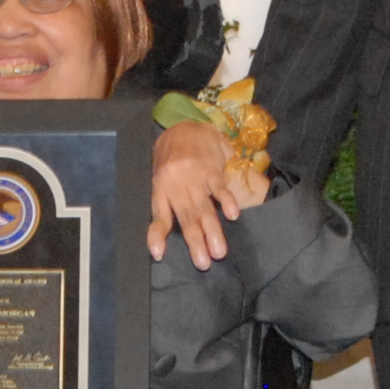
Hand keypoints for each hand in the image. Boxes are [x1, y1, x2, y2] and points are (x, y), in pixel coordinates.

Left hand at [148, 121, 240, 264]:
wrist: (185, 125)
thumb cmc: (172, 156)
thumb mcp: (161, 175)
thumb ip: (166, 201)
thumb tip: (169, 237)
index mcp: (161, 190)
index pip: (158, 216)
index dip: (157, 235)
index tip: (159, 254)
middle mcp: (176, 186)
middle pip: (187, 218)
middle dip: (195, 242)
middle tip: (203, 263)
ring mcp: (193, 177)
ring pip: (203, 208)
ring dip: (212, 231)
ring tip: (219, 252)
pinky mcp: (210, 168)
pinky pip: (218, 187)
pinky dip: (226, 201)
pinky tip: (232, 215)